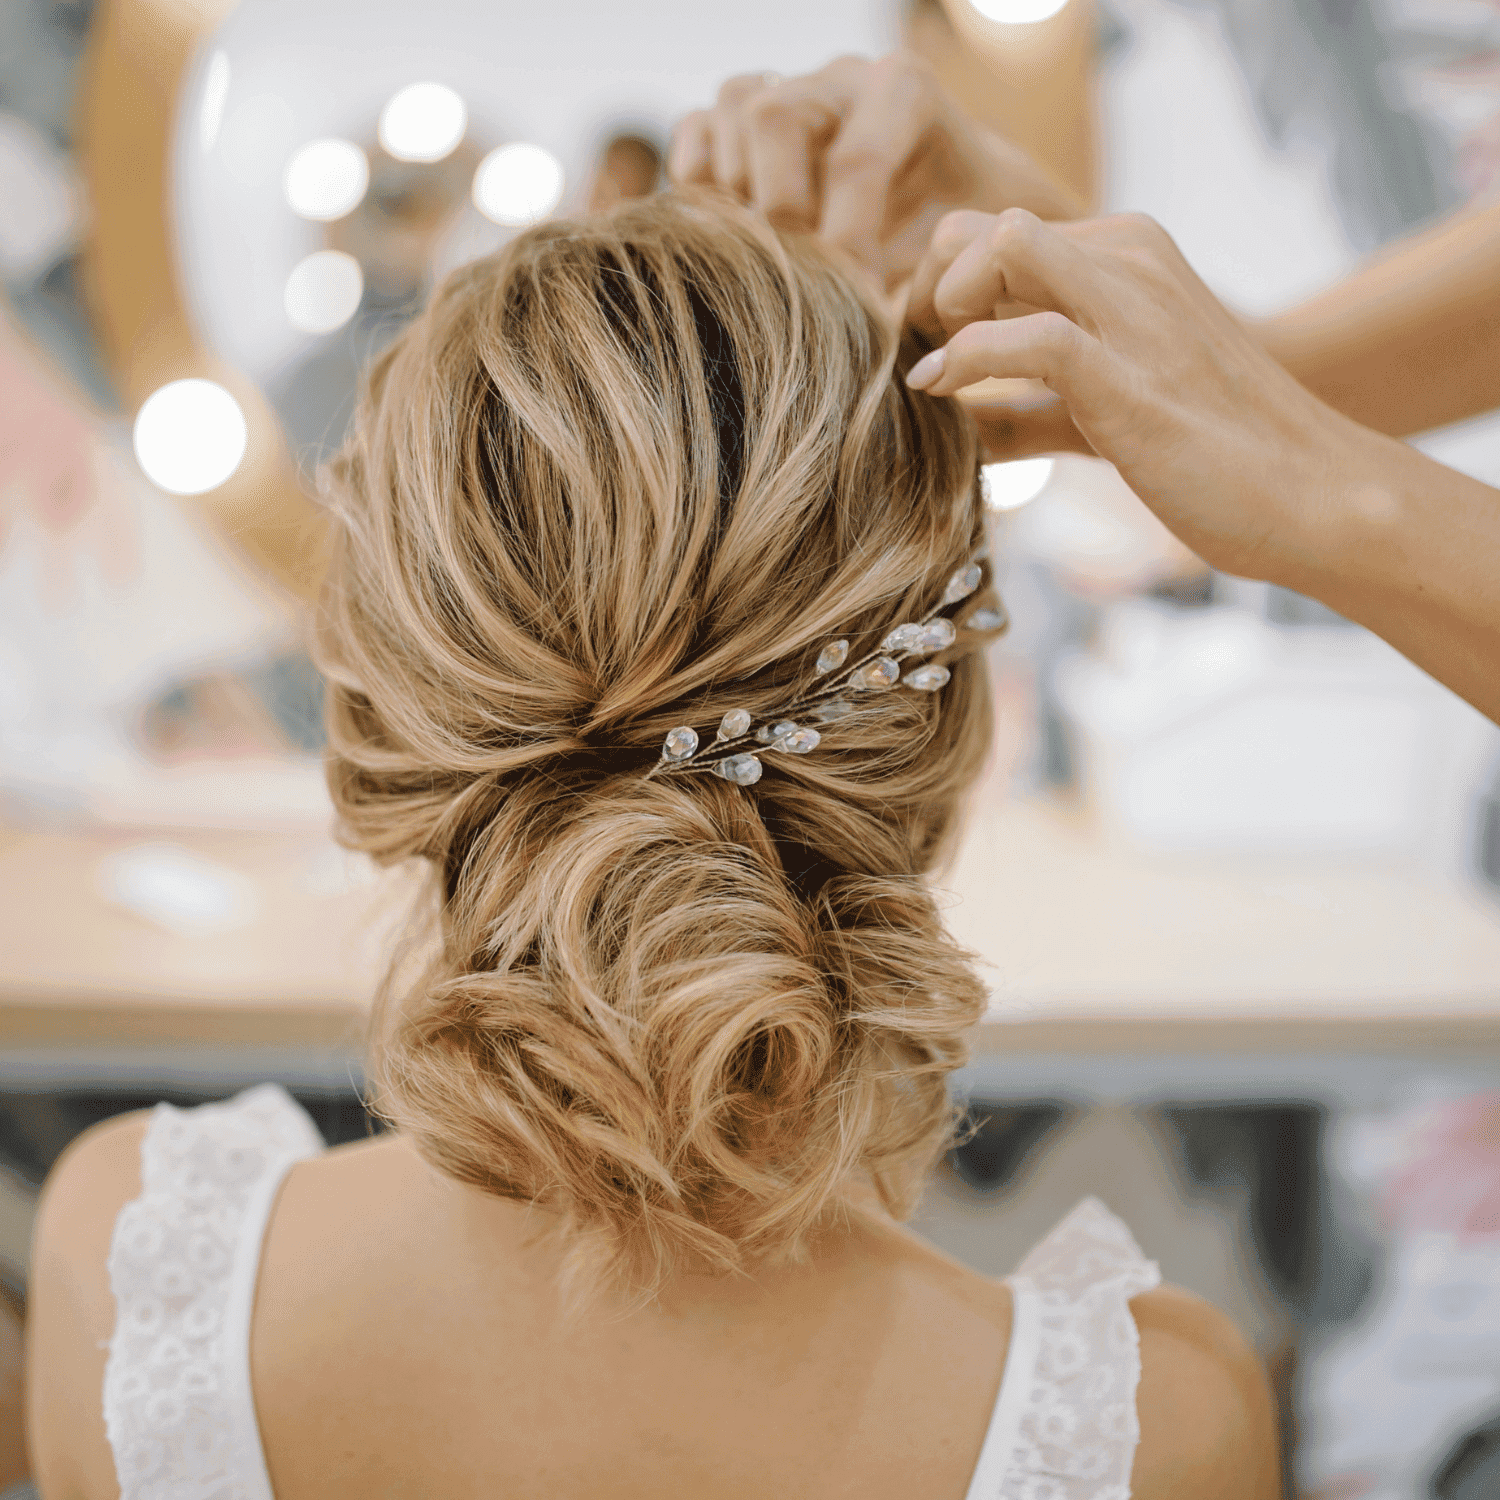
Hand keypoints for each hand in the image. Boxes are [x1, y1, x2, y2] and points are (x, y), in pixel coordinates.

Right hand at [668, 53, 1083, 288]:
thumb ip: (937, 277)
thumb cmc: (963, 233)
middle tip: (801, 280)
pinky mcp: (740, 124)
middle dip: (780, 211)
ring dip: (737, 198)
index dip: (847, 244)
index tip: (856, 304)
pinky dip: (697, 183)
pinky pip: (695, 132)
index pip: (856, 160)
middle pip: (772, 118)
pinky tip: (732, 235)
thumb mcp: (969, 250)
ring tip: (770, 259)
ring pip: (730, 114)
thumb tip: (874, 325)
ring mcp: (786, 92)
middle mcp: (838, 81)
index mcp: (904, 93)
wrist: (951, 208)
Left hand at [904, 208, 1372, 583]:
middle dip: (926, 290)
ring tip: (932, 376)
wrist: (1313, 495)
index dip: (937, 288)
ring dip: (941, 307)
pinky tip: (944, 397)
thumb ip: (1024, 412)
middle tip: (918, 362)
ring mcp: (1133, 310)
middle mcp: (1128, 261)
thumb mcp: (1099, 418)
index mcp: (1124, 257)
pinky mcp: (1131, 375)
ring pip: (1000, 249)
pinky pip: (1026, 338)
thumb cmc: (1214, 457)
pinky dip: (967, 362)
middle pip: (979, 227)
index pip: (992, 233)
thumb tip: (947, 426)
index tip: (924, 353)